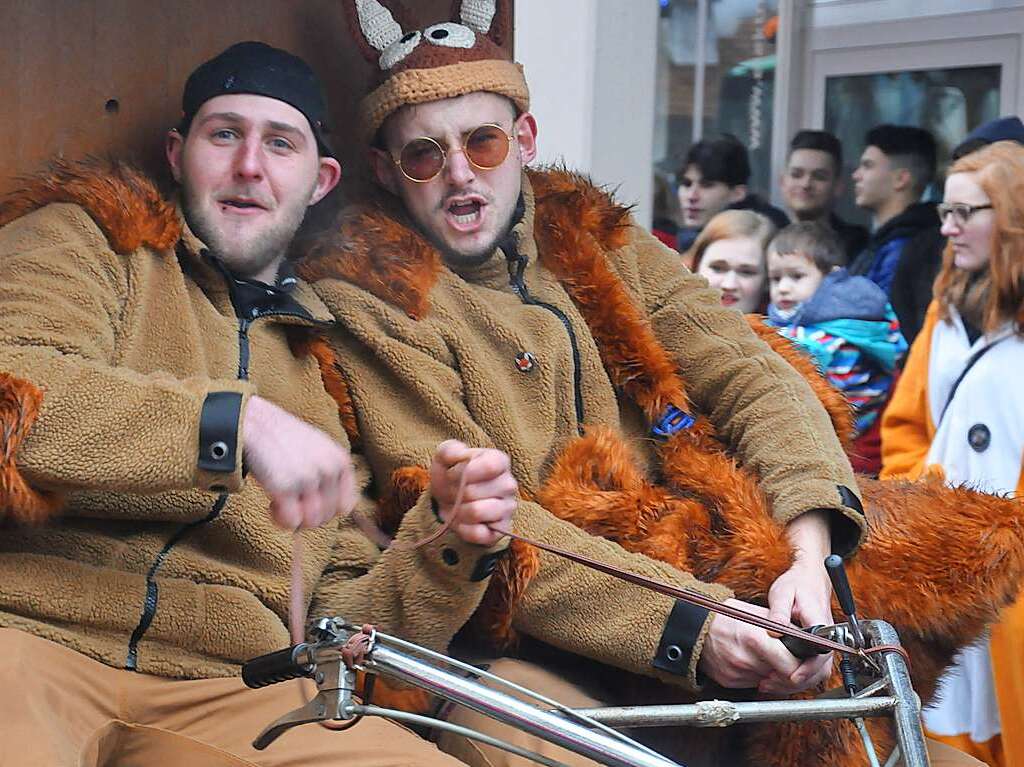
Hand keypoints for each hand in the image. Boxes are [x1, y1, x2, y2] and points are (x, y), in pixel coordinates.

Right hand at [242, 395, 356, 528]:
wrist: (254, 423)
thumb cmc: (284, 440)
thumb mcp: (320, 451)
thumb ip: (330, 476)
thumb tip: (336, 511)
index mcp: (340, 460)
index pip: (346, 506)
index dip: (327, 511)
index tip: (309, 504)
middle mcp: (329, 469)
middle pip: (327, 516)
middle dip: (307, 515)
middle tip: (290, 502)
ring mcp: (308, 478)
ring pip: (311, 522)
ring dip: (294, 519)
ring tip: (280, 502)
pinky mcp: (285, 486)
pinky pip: (291, 522)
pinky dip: (280, 520)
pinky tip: (272, 504)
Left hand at [430, 440, 516, 545]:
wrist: (448, 500)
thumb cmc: (451, 474)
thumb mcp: (445, 456)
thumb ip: (450, 450)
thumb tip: (461, 456)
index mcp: (499, 461)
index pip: (490, 466)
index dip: (464, 471)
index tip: (452, 473)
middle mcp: (509, 485)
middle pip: (474, 491)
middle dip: (454, 493)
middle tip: (453, 492)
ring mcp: (508, 509)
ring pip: (476, 512)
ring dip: (457, 511)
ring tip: (457, 506)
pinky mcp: (501, 531)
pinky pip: (478, 533)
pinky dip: (462, 529)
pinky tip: (462, 521)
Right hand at [699, 599, 829, 694]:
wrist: (692, 626)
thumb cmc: (722, 616)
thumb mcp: (754, 613)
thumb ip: (781, 628)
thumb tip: (804, 638)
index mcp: (756, 640)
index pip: (792, 666)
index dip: (802, 665)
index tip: (803, 659)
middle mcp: (746, 660)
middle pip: (782, 676)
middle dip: (790, 670)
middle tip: (790, 661)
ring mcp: (737, 673)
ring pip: (770, 681)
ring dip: (773, 672)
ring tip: (767, 657)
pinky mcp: (729, 681)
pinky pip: (753, 683)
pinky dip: (757, 675)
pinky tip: (752, 661)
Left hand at [759, 509, 835, 693]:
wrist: (810, 578)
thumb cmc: (797, 584)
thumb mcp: (782, 593)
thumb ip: (778, 612)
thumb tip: (773, 631)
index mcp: (820, 622)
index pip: (820, 652)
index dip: (807, 668)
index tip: (791, 676)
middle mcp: (827, 636)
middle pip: (820, 669)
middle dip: (797, 681)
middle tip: (771, 684)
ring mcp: (824, 643)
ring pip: (817, 672)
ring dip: (795, 682)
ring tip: (769, 683)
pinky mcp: (817, 647)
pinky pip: (811, 667)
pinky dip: (796, 675)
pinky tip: (775, 677)